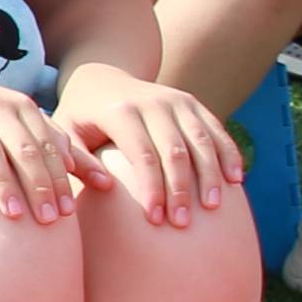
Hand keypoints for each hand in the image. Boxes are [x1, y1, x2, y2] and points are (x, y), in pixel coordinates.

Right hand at [0, 60, 95, 225]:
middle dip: (40, 186)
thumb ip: (50, 141)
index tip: (70, 212)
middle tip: (49, 221)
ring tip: (15, 215)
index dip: (61, 178)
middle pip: (25, 150)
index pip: (50, 146)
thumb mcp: (14, 120)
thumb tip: (91, 175)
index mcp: (21, 106)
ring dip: (4, 184)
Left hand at [56, 62, 238, 228]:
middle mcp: (152, 102)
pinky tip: (235, 179)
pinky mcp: (192, 103)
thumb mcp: (66, 133)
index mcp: (120, 111)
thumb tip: (105, 186)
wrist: (101, 78)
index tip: (156, 219)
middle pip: (175, 151)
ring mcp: (176, 100)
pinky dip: (228, 153)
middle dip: (181, 189)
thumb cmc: (80, 116)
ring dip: (210, 175)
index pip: (142, 155)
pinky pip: (215, 129)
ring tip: (213, 207)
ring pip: (201, 140)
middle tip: (182, 224)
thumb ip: (78, 159)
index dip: (152, 188)